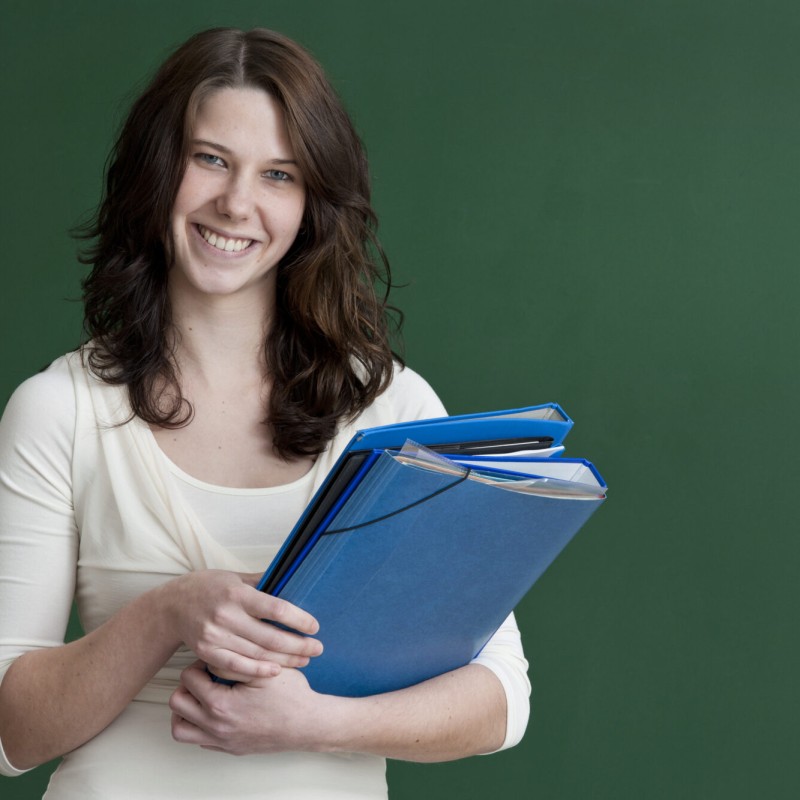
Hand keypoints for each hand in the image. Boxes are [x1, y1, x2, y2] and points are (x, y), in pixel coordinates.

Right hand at [162, 570, 322, 681]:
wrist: (171, 606)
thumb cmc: (208, 587)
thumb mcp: (235, 577)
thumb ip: (262, 581)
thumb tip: (293, 576)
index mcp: (237, 593)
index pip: (276, 609)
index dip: (299, 619)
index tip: (314, 626)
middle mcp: (226, 615)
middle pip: (270, 637)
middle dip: (298, 645)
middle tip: (318, 648)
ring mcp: (215, 636)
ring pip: (257, 654)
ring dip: (285, 660)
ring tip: (304, 660)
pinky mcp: (206, 653)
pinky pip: (236, 667)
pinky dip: (258, 671)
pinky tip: (276, 671)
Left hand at [169, 661, 328, 754]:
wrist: (309, 724)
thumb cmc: (291, 696)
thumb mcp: (266, 668)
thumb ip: (236, 660)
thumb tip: (214, 654)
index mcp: (221, 704)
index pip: (189, 679)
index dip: (199, 663)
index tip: (214, 660)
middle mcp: (216, 726)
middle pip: (178, 704)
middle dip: (187, 685)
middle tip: (205, 676)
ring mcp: (222, 741)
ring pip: (181, 729)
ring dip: (187, 709)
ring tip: (204, 695)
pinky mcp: (230, 748)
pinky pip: (199, 740)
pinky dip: (200, 725)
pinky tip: (217, 710)